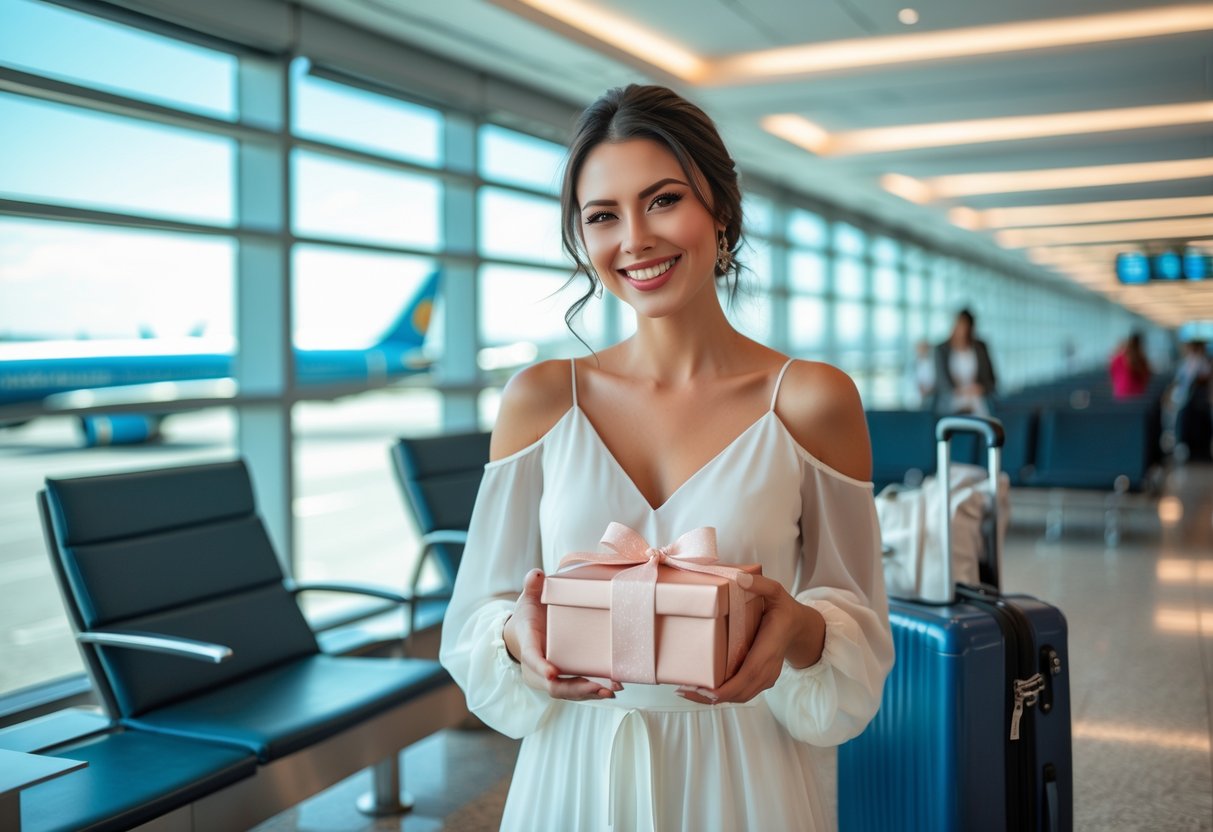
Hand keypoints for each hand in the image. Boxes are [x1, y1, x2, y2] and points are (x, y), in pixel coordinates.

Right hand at [503, 569, 621, 700]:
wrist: (524, 633)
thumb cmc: (528, 615)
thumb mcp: (527, 598)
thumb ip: (531, 586)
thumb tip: (537, 574)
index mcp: (527, 644)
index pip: (532, 657)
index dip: (541, 666)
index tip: (553, 673)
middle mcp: (536, 667)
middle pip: (553, 685)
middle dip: (576, 688)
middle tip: (599, 687)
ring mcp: (548, 677)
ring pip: (566, 691)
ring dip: (589, 693)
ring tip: (613, 689)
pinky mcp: (562, 679)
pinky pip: (575, 690)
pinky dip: (593, 691)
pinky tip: (612, 688)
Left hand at [676, 574, 824, 704]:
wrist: (800, 628)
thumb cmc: (784, 609)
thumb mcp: (776, 592)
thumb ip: (760, 584)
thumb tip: (740, 579)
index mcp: (769, 648)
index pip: (748, 675)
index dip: (726, 688)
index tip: (703, 689)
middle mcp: (768, 669)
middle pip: (739, 693)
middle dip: (710, 697)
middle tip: (682, 690)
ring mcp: (765, 678)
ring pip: (739, 697)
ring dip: (713, 699)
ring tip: (687, 692)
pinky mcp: (760, 680)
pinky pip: (741, 693)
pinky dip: (722, 696)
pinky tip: (702, 690)